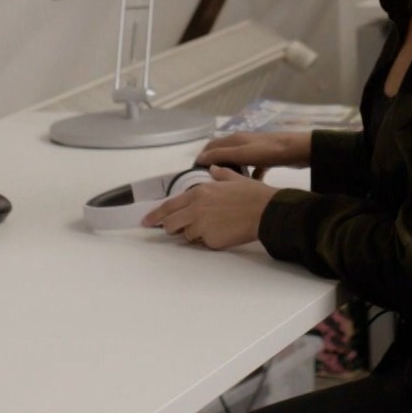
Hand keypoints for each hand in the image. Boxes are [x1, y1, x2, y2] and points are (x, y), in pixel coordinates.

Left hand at [143, 168, 278, 249]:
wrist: (266, 212)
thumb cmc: (253, 195)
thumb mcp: (234, 178)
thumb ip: (220, 174)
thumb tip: (212, 169)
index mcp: (199, 192)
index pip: (169, 206)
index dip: (155, 215)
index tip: (145, 222)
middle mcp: (196, 209)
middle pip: (171, 224)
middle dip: (172, 227)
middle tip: (178, 229)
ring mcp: (202, 226)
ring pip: (188, 235)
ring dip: (196, 233)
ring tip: (215, 226)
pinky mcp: (211, 240)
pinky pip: (204, 243)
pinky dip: (210, 240)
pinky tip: (224, 232)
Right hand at [193, 131, 309, 179]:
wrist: (298, 150)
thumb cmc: (268, 152)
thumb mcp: (242, 154)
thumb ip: (221, 155)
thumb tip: (200, 158)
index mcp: (234, 139)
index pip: (211, 146)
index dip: (202, 158)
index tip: (195, 174)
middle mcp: (242, 141)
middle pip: (222, 152)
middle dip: (215, 165)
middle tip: (210, 183)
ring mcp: (254, 149)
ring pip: (237, 160)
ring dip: (231, 170)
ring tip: (226, 186)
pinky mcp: (265, 157)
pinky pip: (252, 167)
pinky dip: (249, 175)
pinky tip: (249, 184)